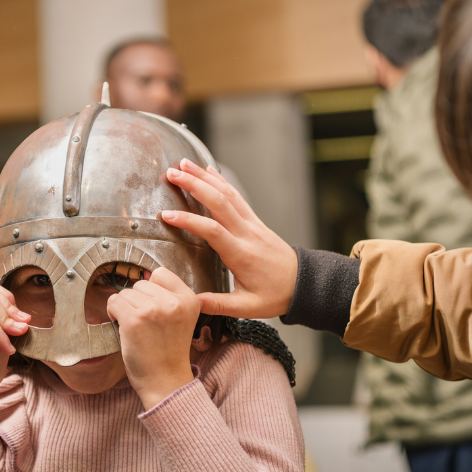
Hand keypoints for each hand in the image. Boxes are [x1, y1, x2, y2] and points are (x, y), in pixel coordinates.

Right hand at [0, 281, 29, 423]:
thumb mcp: (1, 341)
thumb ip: (9, 325)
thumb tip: (24, 316)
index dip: (10, 301)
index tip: (24, 320)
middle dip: (11, 307)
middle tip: (23, 326)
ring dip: (7, 317)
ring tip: (16, 334)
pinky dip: (0, 333)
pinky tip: (5, 347)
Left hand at [107, 268, 198, 409]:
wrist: (166, 381)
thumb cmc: (169, 351)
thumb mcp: (181, 318)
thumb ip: (168, 296)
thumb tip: (143, 276)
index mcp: (189, 299)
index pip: (161, 273)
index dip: (151, 289)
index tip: (152, 306)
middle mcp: (173, 302)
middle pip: (141, 283)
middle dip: (137, 301)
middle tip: (145, 323)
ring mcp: (153, 310)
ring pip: (125, 292)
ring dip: (125, 308)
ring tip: (137, 327)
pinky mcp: (134, 320)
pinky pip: (114, 301)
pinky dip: (113, 312)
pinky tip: (122, 326)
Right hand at [161, 159, 297, 318]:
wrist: (304, 284)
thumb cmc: (276, 295)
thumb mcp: (247, 308)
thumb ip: (218, 304)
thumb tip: (192, 303)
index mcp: (241, 255)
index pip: (213, 231)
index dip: (189, 221)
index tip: (167, 216)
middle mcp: (247, 234)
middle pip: (219, 202)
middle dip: (194, 185)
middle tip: (172, 173)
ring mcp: (252, 224)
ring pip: (227, 194)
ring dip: (205, 177)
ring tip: (184, 164)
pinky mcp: (255, 221)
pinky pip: (236, 196)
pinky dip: (221, 181)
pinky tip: (209, 171)